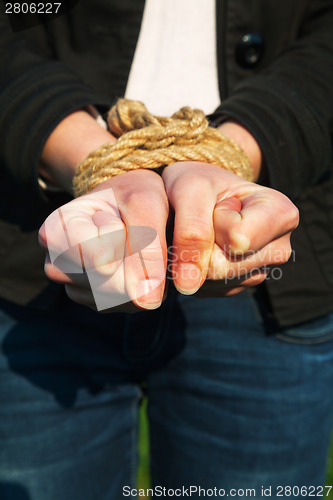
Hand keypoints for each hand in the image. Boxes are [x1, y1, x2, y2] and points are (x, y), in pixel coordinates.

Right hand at [39, 170, 168, 310]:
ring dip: (140, 274)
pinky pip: (128, 305)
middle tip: (128, 233)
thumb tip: (148, 302)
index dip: (120, 237)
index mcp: (54, 231)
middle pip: (107, 286)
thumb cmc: (134, 194)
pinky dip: (143, 286)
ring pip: (120, 299)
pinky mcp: (97, 302)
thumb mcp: (145, 203)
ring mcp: (74, 287)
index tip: (113, 217)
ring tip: (130, 245)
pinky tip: (136, 262)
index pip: (100, 258)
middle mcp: (56, 264)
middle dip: (134, 260)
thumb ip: (148, 246)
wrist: (131, 199)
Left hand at [162, 162, 298, 295]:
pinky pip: (205, 289)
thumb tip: (188, 285)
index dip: (215, 221)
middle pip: (221, 268)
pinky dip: (194, 269)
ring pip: (211, 282)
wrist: (199, 189)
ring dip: (195, 257)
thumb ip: (192, 231)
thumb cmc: (199, 182)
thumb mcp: (191, 189)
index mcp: (282, 215)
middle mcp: (279, 249)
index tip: (221, 204)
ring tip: (206, 231)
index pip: (237, 239)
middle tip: (208, 218)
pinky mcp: (237, 287)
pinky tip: (203, 247)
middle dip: (201, 243)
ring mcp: (259, 272)